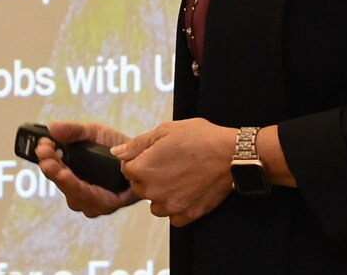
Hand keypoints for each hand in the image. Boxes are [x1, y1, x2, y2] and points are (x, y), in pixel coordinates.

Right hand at [34, 120, 136, 217]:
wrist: (143, 157)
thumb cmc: (114, 147)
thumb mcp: (93, 133)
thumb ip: (74, 131)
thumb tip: (51, 127)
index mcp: (70, 172)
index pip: (52, 167)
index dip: (46, 156)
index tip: (42, 145)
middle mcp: (77, 189)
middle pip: (60, 181)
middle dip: (51, 168)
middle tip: (46, 154)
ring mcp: (89, 200)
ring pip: (72, 193)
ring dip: (64, 181)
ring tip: (58, 168)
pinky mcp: (105, 206)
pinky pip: (91, 200)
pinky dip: (82, 191)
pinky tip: (76, 182)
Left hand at [113, 118, 235, 226]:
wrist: (231, 154)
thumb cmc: (199, 138)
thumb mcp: (166, 131)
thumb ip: (137, 144)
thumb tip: (115, 153)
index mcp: (143, 169)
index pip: (126, 169)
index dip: (139, 160)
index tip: (155, 155)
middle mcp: (152, 191)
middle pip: (139, 187)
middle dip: (149, 176)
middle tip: (170, 163)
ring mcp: (169, 206)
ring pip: (155, 204)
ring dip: (162, 194)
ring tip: (180, 177)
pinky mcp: (186, 215)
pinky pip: (173, 216)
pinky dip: (177, 206)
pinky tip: (188, 190)